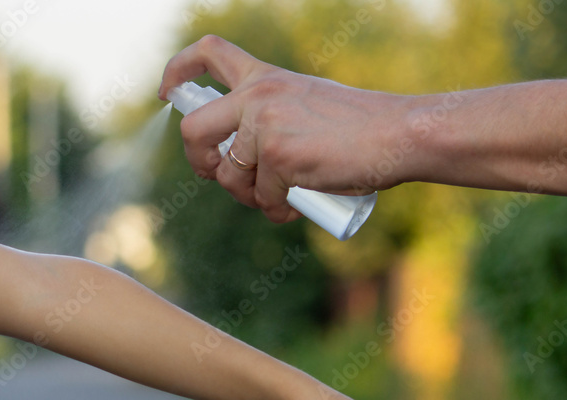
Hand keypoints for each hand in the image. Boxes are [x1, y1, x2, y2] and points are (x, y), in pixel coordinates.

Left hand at [159, 35, 413, 222]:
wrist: (399, 134)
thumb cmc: (360, 125)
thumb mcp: (306, 102)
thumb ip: (270, 116)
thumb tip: (237, 158)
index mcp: (265, 77)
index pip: (208, 53)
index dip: (177, 71)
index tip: (167, 94)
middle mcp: (258, 96)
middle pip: (193, 129)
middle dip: (198, 160)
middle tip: (216, 173)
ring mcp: (266, 126)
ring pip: (228, 174)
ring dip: (247, 195)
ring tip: (277, 195)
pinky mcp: (278, 158)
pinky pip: (261, 197)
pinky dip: (276, 209)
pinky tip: (296, 205)